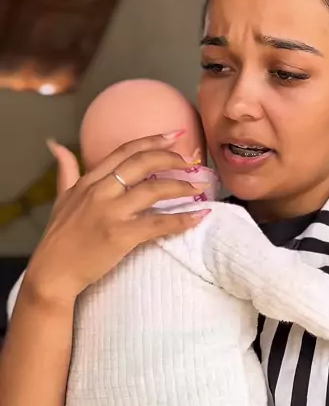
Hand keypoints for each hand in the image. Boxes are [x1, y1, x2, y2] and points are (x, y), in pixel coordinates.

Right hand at [25, 135, 209, 302]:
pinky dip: (182, 219)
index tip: (174, 134)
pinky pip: (159, 223)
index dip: (152, 140)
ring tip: (199, 187)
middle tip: (191, 160)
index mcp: (89, 181)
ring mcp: (112, 212)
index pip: (125, 151)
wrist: (53, 272)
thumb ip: (66, 170)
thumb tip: (56, 145)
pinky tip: (198, 216)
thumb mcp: (60, 197)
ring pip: (154, 190)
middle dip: (171, 158)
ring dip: (182, 186)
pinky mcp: (122, 235)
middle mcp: (101, 191)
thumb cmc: (58, 237)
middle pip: (143, 163)